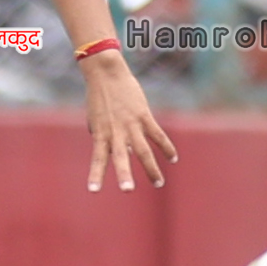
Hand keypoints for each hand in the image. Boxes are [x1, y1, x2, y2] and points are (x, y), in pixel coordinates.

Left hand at [82, 52, 177, 192]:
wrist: (106, 74)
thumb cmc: (98, 97)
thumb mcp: (95, 119)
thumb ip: (102, 136)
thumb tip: (116, 151)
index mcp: (101, 134)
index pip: (98, 159)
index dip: (96, 175)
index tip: (93, 191)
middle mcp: (115, 132)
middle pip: (121, 157)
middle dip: (124, 174)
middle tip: (127, 190)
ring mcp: (131, 124)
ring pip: (143, 150)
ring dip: (151, 168)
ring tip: (158, 183)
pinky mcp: (144, 115)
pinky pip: (157, 134)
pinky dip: (166, 147)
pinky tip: (173, 158)